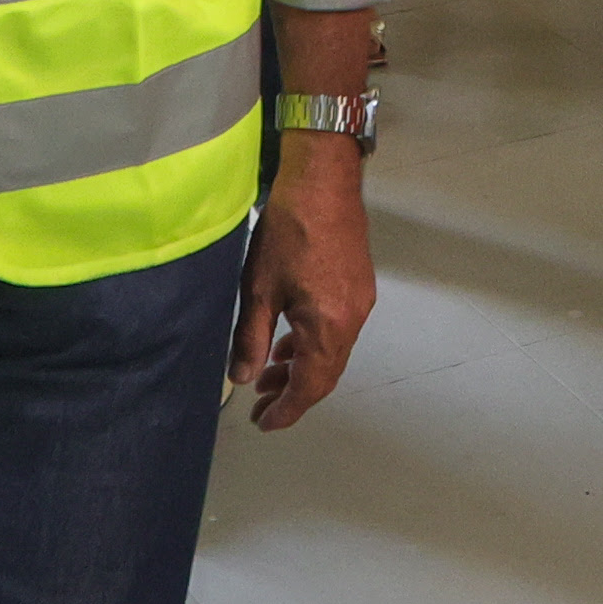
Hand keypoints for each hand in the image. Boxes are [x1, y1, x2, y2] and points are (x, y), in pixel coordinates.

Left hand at [241, 138, 375, 429]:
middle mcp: (352, 319)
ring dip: (302, 367)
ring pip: (332, 352)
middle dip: (294, 392)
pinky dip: (313, 343)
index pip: (311, 385)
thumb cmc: (289, 230)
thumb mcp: (258, 288)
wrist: (323, 180)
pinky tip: (290, 339)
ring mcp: (360, 302)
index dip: (288, 409)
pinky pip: (337, 330)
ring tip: (269, 372)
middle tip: (261, 404)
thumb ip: (251, 338)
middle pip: (326, 373)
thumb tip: (242, 377)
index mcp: (328, 325)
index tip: (264, 422)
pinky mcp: (358, 285)